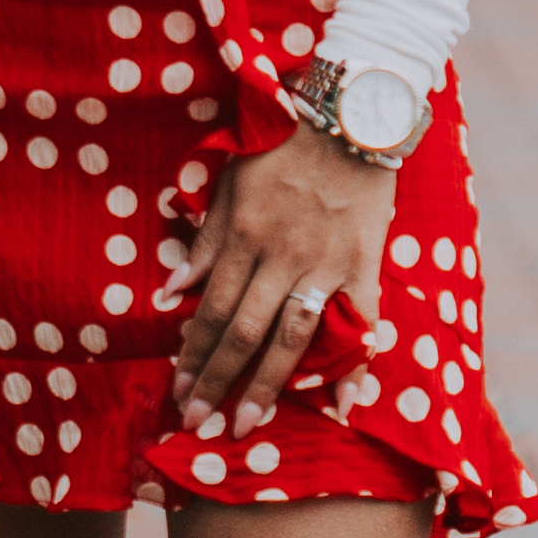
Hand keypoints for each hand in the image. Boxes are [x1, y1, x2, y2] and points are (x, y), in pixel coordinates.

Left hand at [164, 120, 396, 425]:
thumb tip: (173, 290)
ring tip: (246, 423)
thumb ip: (205, 236)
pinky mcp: (364, 266)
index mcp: (245, 235)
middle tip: (197, 422)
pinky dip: (352, 367)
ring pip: (291, 337)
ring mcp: (326, 265)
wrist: (352, 114)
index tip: (178, 389)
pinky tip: (340, 407)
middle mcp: (282, 257)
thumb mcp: (230, 179)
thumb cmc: (284, 143)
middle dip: (218, 381)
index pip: (212, 307)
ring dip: (266, 385)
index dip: (193, 352)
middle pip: (244, 332)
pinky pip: (359, 325)